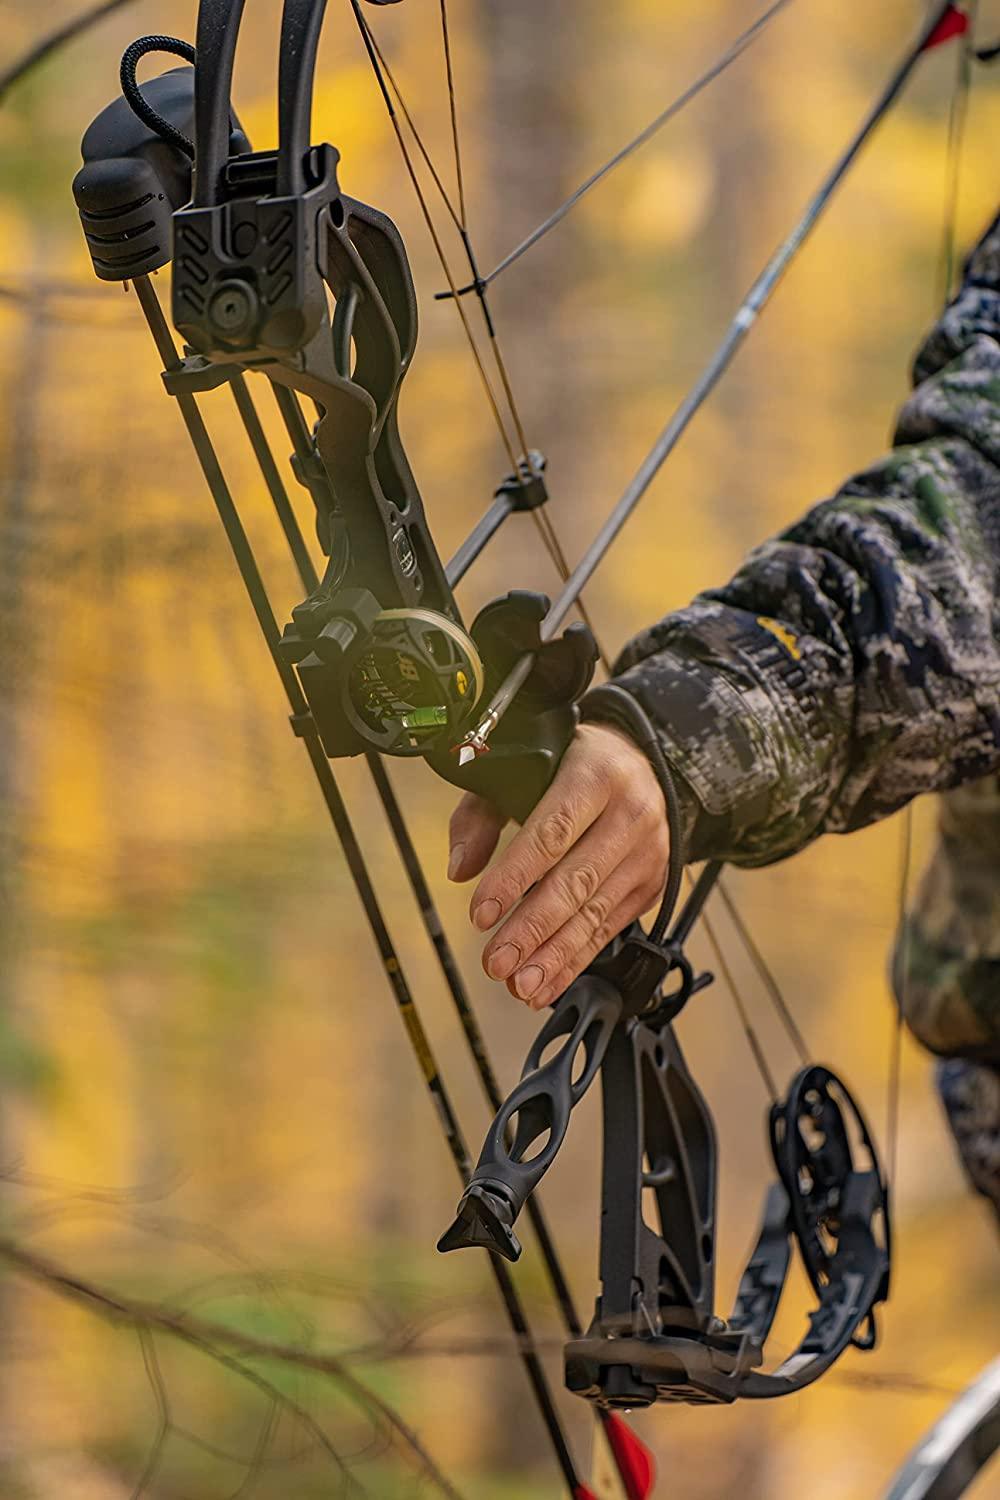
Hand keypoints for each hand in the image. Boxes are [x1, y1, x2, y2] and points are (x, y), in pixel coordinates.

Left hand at [447, 722, 669, 1008]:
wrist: (641, 763)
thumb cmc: (573, 764)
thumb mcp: (523, 770)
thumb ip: (483, 814)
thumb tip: (460, 868)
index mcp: (597, 774)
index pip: (553, 832)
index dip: (515, 877)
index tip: (482, 913)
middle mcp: (631, 813)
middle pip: (576, 880)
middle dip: (532, 928)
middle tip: (497, 962)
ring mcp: (647, 852)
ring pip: (595, 912)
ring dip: (554, 956)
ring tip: (519, 984)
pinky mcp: (652, 884)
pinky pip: (610, 928)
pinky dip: (575, 961)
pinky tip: (547, 983)